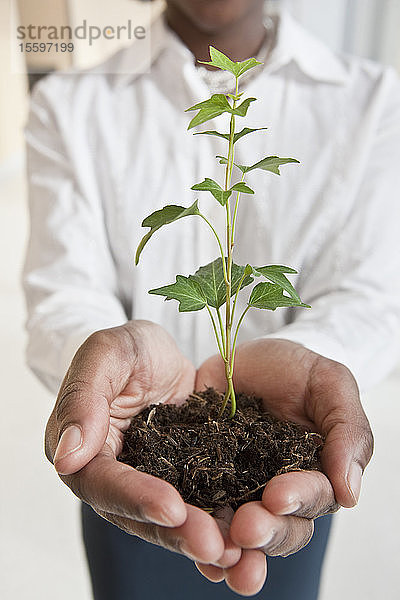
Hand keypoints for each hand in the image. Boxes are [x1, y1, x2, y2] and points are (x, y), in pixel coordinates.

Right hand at [45, 320, 238, 565]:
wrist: (158, 353)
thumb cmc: (128, 348)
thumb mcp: (107, 353)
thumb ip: (83, 398)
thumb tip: (66, 458)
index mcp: (85, 449)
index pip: (104, 481)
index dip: (136, 497)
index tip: (173, 508)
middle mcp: (114, 475)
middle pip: (138, 514)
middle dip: (175, 532)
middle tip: (213, 546)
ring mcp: (149, 481)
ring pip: (169, 520)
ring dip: (199, 540)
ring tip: (236, 555)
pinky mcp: (180, 479)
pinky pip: (197, 507)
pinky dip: (218, 526)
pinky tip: (245, 547)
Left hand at [195, 339, 373, 594]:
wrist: (242, 356)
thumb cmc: (292, 368)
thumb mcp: (329, 382)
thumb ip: (348, 429)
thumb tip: (350, 494)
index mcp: (315, 471)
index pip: (315, 498)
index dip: (299, 500)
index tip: (277, 495)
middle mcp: (278, 490)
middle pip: (281, 528)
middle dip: (266, 531)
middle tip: (247, 525)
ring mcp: (239, 489)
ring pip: (243, 533)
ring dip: (235, 547)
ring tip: (220, 549)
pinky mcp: (203, 482)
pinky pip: (203, 516)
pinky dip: (200, 536)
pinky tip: (193, 547)